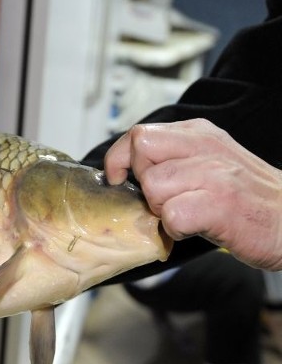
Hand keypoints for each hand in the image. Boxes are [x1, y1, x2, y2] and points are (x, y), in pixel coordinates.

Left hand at [105, 118, 281, 269]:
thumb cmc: (245, 197)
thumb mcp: (208, 162)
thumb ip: (172, 158)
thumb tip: (125, 169)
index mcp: (199, 134)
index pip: (139, 134)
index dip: (120, 158)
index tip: (118, 178)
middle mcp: (206, 147)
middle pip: (141, 154)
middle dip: (143, 184)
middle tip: (166, 201)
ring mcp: (214, 175)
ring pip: (154, 187)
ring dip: (161, 209)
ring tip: (187, 215)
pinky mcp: (220, 205)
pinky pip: (172, 216)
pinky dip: (175, 230)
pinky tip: (195, 229)